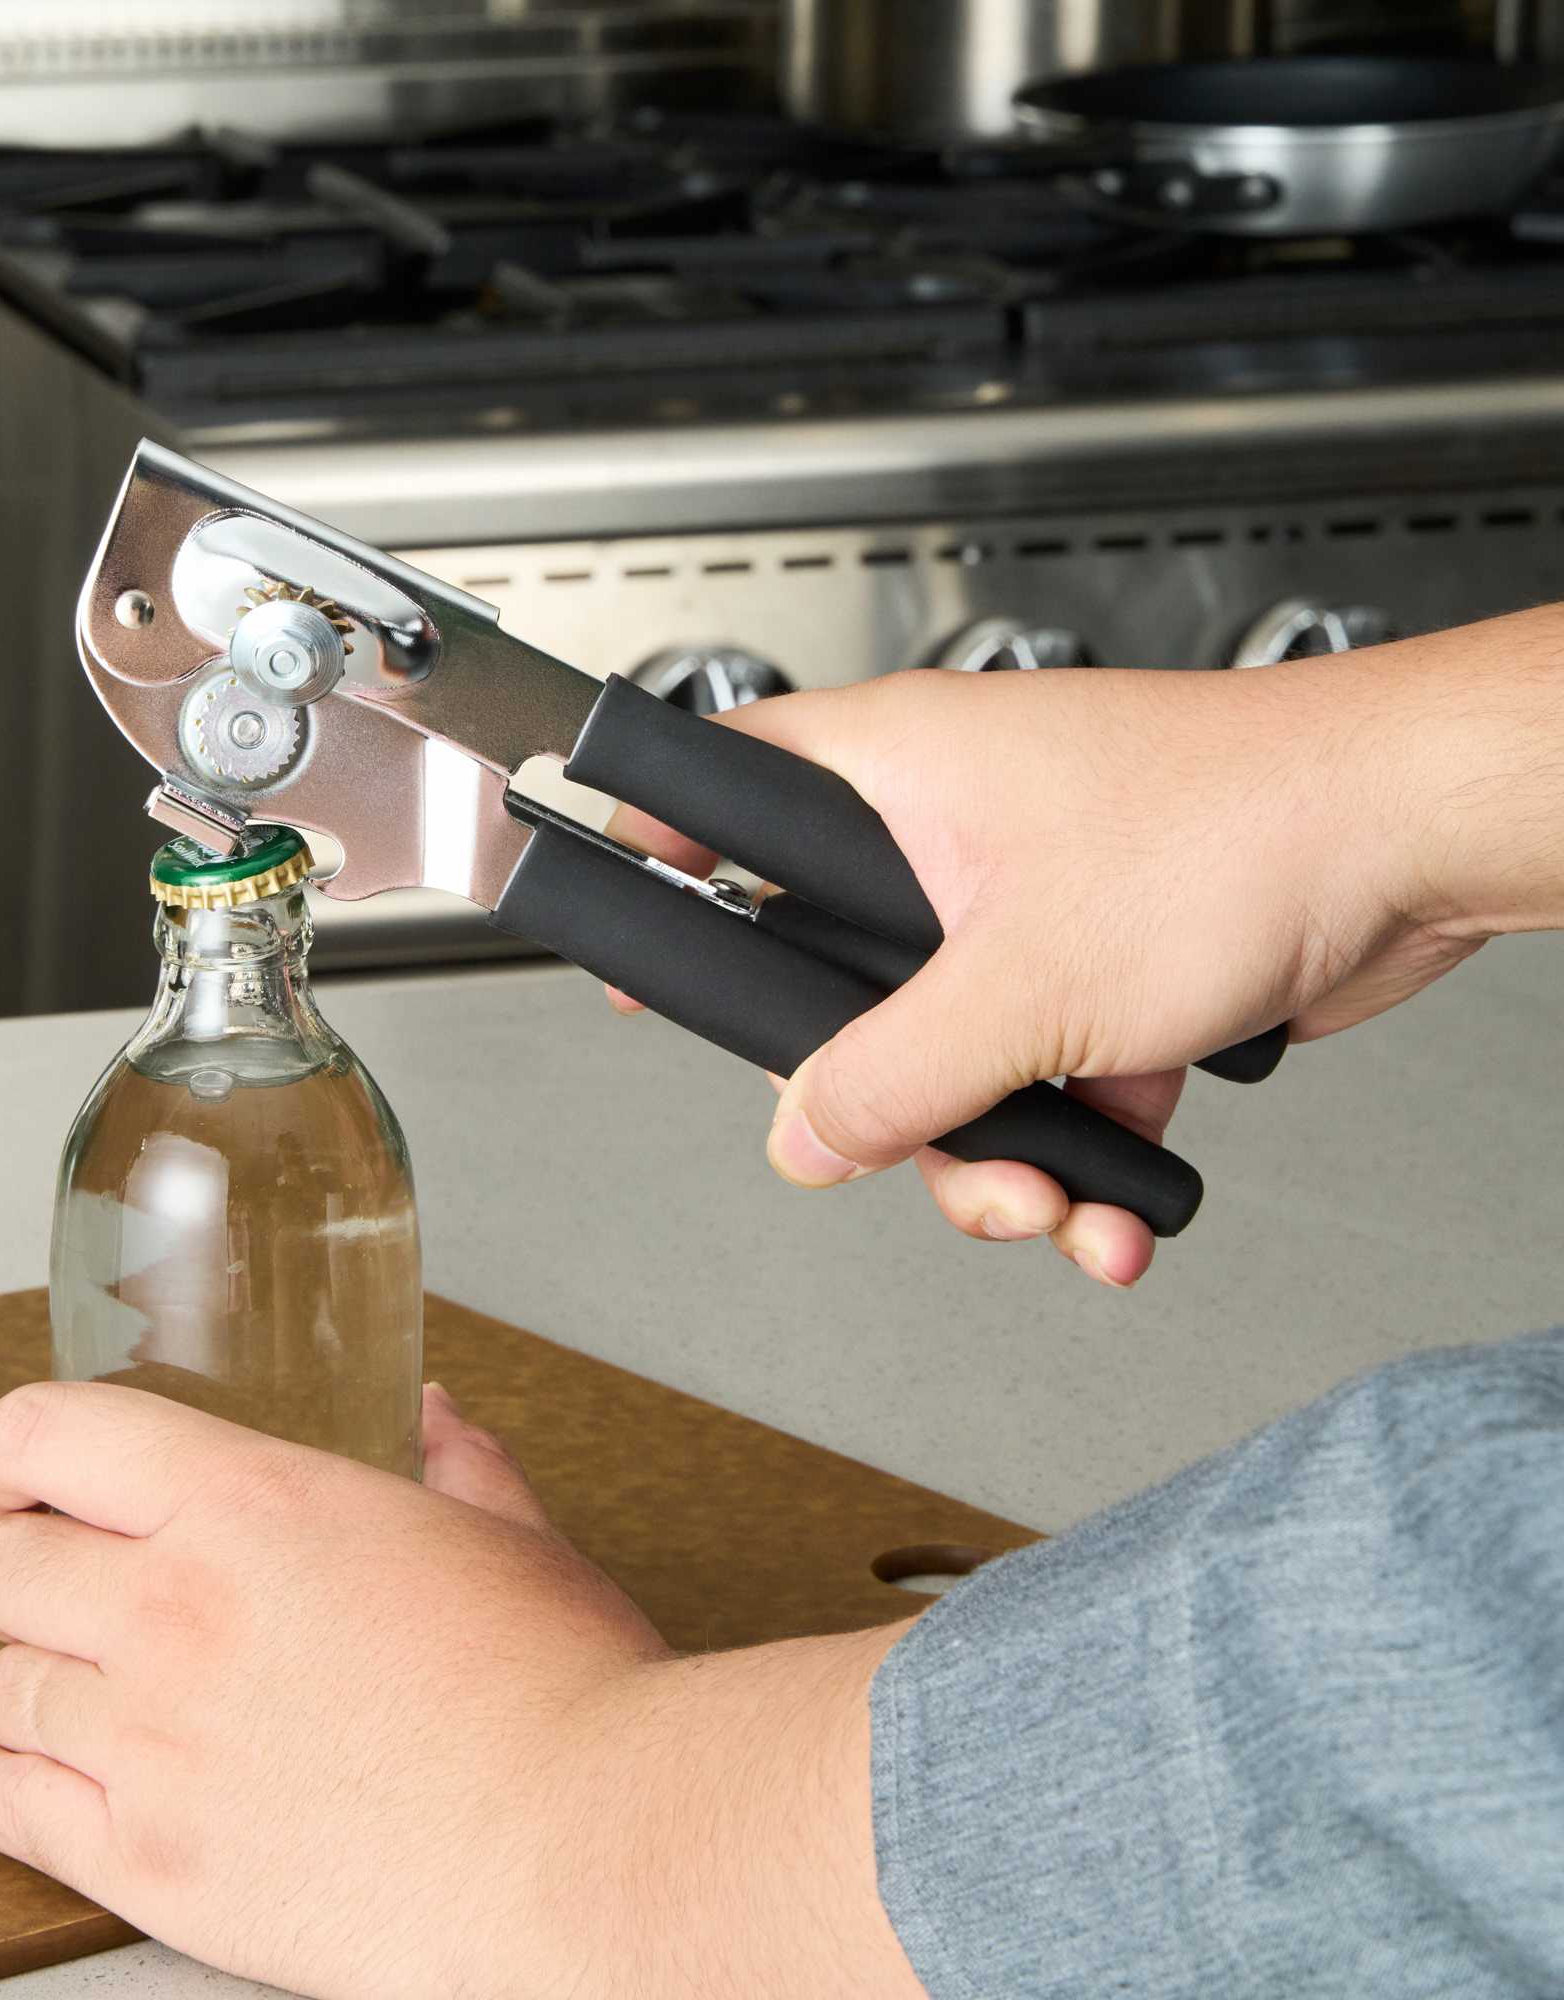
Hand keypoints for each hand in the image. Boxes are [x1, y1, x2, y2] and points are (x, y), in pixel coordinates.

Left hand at [0, 1380, 920, 1999]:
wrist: (585, 1846)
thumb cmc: (565, 1685)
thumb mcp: (513, 1535)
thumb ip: (455, 1461)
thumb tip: (431, 1416)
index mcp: (255, 1503)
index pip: (47, 1436)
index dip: (12, 1448)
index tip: (20, 1472)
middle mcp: (175, 1611)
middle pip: (2, 1570)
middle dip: (26, 1564)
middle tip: (64, 1580)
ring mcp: (152, 1744)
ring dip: (25, 1673)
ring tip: (59, 1679)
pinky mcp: (152, 1864)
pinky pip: (3, 1811)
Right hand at [608, 634, 1536, 1285]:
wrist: (1416, 837)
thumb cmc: (1244, 824)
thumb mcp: (1022, 984)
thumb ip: (890, 1077)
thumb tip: (806, 1136)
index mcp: (893, 775)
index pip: (724, 800)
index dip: (666, 867)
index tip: (631, 940)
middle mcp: (949, 831)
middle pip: (839, 988)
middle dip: (890, 1108)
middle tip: (918, 1151)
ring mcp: (1028, 901)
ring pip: (949, 1056)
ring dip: (996, 1160)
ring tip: (1055, 1207)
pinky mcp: (1106, 965)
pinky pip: (1047, 1076)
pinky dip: (1077, 1150)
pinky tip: (1117, 1210)